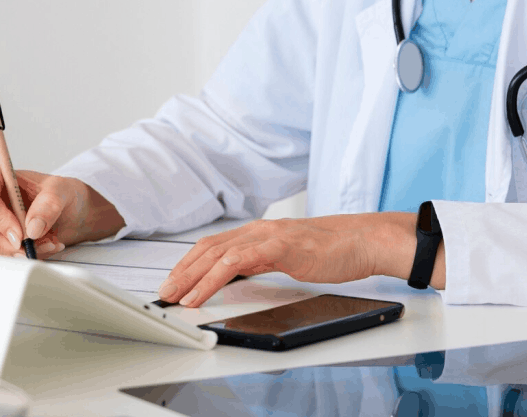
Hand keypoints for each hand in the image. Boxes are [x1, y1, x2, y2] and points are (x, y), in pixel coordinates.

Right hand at [0, 166, 124, 257]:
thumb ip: (49, 204)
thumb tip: (32, 229)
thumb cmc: (61, 193)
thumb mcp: (62, 191)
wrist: (70, 212)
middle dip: (2, 244)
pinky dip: (22, 256)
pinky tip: (44, 247)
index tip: (20, 234)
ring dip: (17, 252)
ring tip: (48, 243)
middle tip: (29, 249)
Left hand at [156, 211, 421, 306]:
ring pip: (216, 254)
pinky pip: (235, 262)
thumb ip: (263, 260)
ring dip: (190, 277)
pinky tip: (201, 295)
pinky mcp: (277, 246)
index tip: (175, 281)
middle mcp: (259, 229)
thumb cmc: (333, 250)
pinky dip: (212, 279)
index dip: (191, 263)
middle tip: (164, 292)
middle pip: (208, 247)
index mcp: (260, 231)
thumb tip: (239, 273)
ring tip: (174, 297)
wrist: (362, 240)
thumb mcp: (289, 256)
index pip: (215, 244)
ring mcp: (267, 235)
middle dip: (182, 271)